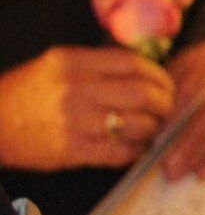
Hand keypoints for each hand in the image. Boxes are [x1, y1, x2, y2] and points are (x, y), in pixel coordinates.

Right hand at [0, 46, 174, 170]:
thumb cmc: (27, 93)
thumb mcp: (56, 65)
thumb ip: (97, 64)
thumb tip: (147, 71)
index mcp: (73, 62)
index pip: (133, 64)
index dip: (159, 76)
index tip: (166, 85)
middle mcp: (75, 89)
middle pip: (143, 94)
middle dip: (165, 104)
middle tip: (167, 110)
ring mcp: (74, 121)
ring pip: (138, 125)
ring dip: (153, 129)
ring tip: (151, 129)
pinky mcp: (72, 151)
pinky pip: (120, 152)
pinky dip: (136, 151)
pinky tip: (135, 147)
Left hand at [162, 41, 204, 180]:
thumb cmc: (192, 74)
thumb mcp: (177, 71)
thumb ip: (166, 92)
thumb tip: (150, 128)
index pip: (195, 88)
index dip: (176, 116)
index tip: (155, 139)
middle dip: (190, 142)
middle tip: (168, 166)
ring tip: (181, 172)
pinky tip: (204, 173)